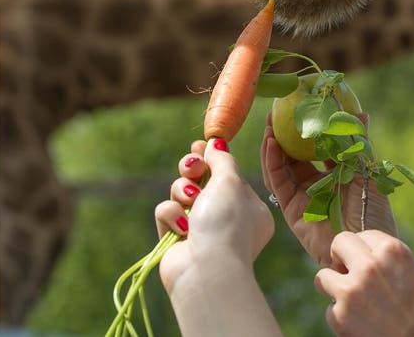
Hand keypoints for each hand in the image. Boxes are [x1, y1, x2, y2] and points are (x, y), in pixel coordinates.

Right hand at [155, 138, 274, 295]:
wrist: (207, 270)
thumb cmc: (226, 222)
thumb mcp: (231, 180)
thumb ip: (222, 158)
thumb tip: (215, 143)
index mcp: (248, 207)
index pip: (226, 174)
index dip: (211, 157)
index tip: (199, 144)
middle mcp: (224, 218)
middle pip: (200, 180)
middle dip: (192, 169)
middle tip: (193, 167)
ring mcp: (199, 230)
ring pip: (180, 192)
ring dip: (182, 190)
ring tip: (190, 199)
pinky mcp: (175, 240)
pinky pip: (166, 212)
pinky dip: (171, 214)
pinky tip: (182, 227)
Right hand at [260, 113, 397, 267]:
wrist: (365, 245)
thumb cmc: (372, 210)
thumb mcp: (366, 169)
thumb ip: (359, 142)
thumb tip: (362, 112)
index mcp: (334, 175)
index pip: (315, 148)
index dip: (305, 129)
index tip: (298, 109)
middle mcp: (315, 185)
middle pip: (293, 155)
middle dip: (283, 134)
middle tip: (276, 112)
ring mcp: (302, 197)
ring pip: (281, 167)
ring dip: (273, 146)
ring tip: (269, 125)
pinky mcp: (291, 209)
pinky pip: (278, 182)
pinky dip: (272, 163)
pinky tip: (271, 144)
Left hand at [315, 231, 413, 336]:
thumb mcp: (409, 271)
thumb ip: (383, 259)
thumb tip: (354, 255)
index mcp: (391, 249)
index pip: (361, 235)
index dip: (362, 252)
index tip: (368, 266)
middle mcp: (369, 265)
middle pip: (338, 243)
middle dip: (340, 258)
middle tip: (348, 274)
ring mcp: (352, 290)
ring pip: (323, 276)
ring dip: (333, 287)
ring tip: (351, 301)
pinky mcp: (340, 317)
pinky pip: (329, 310)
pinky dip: (341, 318)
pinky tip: (361, 325)